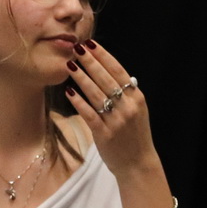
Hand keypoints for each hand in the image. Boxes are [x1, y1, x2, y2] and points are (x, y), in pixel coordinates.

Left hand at [64, 41, 158, 177]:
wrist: (138, 164)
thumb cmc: (135, 136)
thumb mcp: (137, 111)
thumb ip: (126, 94)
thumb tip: (111, 73)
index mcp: (137, 98)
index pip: (118, 71)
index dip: (103, 56)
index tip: (90, 44)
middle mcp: (128, 106)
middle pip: (106, 79)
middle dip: (90, 62)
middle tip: (76, 48)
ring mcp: (117, 120)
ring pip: (96, 94)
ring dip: (81, 78)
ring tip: (70, 65)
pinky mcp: (105, 134)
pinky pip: (89, 114)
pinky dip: (78, 102)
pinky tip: (69, 92)